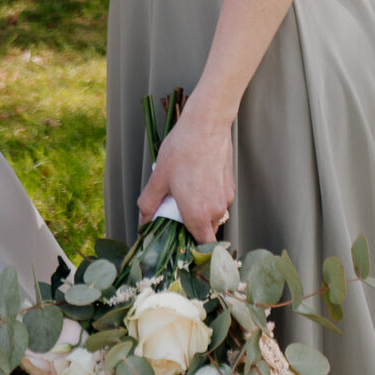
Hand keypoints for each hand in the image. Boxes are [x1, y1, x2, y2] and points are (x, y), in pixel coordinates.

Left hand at [138, 95, 234, 244]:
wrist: (207, 126)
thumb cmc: (182, 151)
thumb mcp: (158, 178)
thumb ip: (149, 204)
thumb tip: (144, 221)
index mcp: (198, 214)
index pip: (201, 246)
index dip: (191, 248)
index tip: (178, 240)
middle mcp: (216, 210)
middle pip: (205, 231)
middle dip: (191, 227)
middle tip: (174, 211)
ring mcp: (226, 198)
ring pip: (212, 215)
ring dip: (199, 211)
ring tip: (184, 191)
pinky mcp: (230, 186)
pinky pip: (218, 201)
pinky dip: (207, 198)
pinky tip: (195, 180)